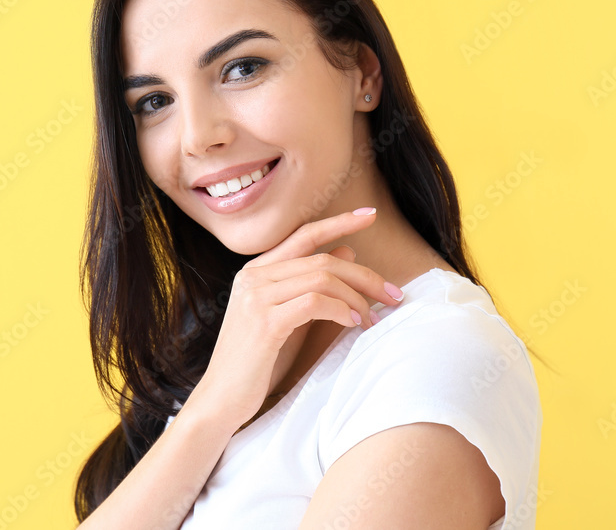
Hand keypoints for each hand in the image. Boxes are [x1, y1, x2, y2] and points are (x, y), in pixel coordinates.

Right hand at [186, 207, 402, 430]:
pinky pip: (313, 303)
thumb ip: (313, 286)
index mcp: (256, 271)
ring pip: (321, 278)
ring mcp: (255, 298)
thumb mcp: (290, 317)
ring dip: (356, 298)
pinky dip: (340, 310)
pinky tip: (352, 323)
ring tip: (371, 319)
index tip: (371, 215)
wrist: (221, 399)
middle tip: (394, 295)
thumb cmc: (257, 361)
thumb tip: (348, 251)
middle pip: (322, 260)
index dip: (339, 223)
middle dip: (365, 276)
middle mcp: (253, 277)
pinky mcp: (263, 322)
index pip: (303, 235)